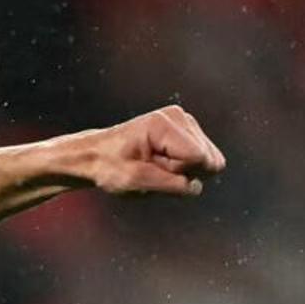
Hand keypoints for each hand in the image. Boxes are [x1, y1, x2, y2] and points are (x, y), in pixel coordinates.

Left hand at [80, 105, 224, 198]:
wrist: (96, 155)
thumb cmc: (110, 167)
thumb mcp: (135, 181)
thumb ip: (170, 185)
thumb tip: (197, 186)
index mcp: (163, 125)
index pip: (199, 158)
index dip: (180, 174)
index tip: (153, 169)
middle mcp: (179, 117)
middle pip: (208, 158)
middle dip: (183, 172)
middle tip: (153, 169)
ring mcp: (186, 122)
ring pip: (209, 159)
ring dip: (182, 170)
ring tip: (155, 165)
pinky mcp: (188, 130)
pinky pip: (203, 158)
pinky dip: (183, 166)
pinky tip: (161, 162)